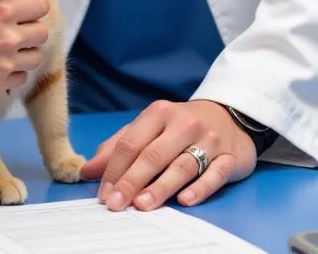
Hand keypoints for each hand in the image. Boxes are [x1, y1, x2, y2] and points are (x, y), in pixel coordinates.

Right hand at [0, 0, 49, 94]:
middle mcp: (8, 35)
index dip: (33, 8)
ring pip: (36, 58)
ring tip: (8, 52)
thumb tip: (9, 4)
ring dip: (25, 54)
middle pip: (42, 33)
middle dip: (31, 32)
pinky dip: (14, 74)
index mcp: (2, 9)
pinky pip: (21, 79)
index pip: (41, 6)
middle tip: (15, 33)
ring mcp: (4, 61)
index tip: (23, 12)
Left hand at [81, 100, 256, 210]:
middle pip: (153, 154)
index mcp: (160, 113)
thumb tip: (87, 170)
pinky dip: (200, 188)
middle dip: (132, 180)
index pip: (131, 142)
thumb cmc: (181, 125)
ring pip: (182, 165)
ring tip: (142, 205)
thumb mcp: (150, 126)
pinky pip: (215, 174)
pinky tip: (185, 200)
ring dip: (161, 186)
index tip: (104, 194)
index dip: (114, 168)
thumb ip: (119, 145)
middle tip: (116, 204)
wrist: (230, 115)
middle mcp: (184, 124)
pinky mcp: (230, 157)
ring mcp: (209, 140)